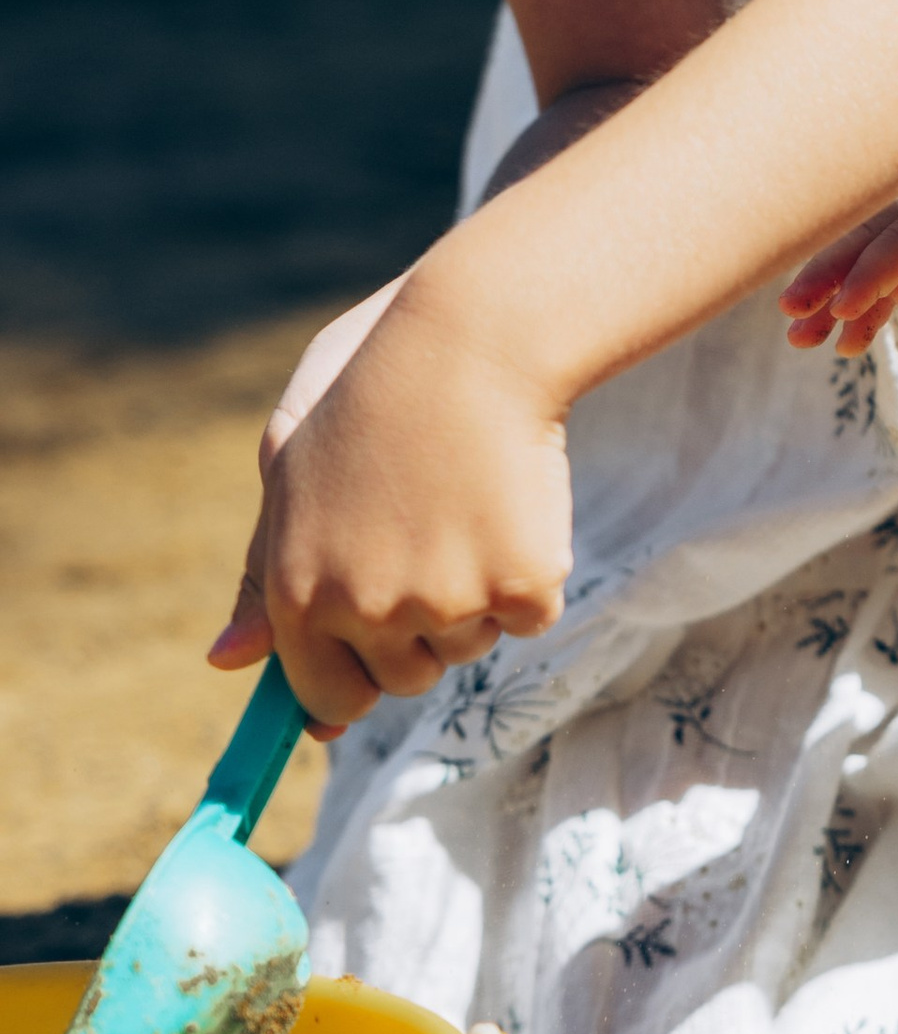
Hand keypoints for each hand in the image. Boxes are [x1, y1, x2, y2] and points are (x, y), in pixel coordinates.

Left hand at [207, 269, 573, 732]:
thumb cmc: (373, 386)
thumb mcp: (291, 466)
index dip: (357, 677)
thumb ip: (264, 571)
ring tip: (467, 501)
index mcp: (296, 589)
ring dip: (477, 595)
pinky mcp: (522, 585)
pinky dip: (533, 570)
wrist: (473, 337)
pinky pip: (533, 616)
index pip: (326, 696)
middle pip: (407, 680)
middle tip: (430, 535)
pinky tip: (513, 501)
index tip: (378, 654)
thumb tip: (227, 665)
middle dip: (422, 630)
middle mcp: (365, 608)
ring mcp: (446, 602)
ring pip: (471, 645)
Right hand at [780, 163, 897, 364]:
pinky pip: (893, 277)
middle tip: (789, 312)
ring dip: (836, 292)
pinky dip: (867, 306)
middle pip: (875, 236)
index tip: (837, 310)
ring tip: (800, 336)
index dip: (871, 271)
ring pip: (874, 255)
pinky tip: (846, 342)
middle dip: (830, 271)